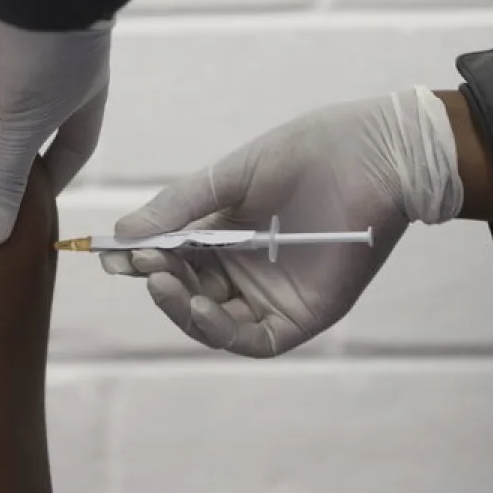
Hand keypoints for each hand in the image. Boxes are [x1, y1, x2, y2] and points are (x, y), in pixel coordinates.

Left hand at [0, 5, 111, 244]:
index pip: (72, 149)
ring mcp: (25, 44)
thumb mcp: (27, 122)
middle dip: (4, 144)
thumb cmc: (51, 53)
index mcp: (82, 98)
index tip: (29, 207)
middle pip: (29, 118)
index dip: (53, 177)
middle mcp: (57, 72)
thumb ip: (6, 174)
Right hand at [102, 87, 462, 356]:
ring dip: (181, 308)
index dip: (143, 259)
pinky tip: (197, 306)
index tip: (113, 255)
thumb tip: (122, 236)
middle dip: (159, 280)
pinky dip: (219, 330)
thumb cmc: (311, 153)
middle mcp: (246, 269)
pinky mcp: (303, 315)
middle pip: (188, 293)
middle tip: (143, 261)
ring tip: (161, 280)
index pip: (173, 258)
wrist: (379, 153)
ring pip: (214, 322)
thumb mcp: (230, 176)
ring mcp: (273, 295)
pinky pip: (253, 339)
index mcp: (226, 233)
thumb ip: (179, 207)